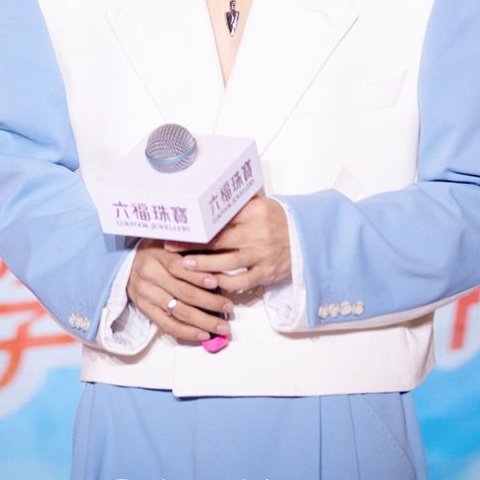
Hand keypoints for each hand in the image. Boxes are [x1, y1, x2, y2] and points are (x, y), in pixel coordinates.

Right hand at [126, 238, 234, 342]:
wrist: (126, 263)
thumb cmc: (155, 251)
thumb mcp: (169, 241)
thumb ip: (190, 249)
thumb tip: (218, 260)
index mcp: (158, 256)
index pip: (178, 268)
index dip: (197, 276)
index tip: (216, 283)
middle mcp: (151, 276)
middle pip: (182, 293)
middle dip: (209, 302)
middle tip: (228, 307)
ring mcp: (147, 295)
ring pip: (178, 312)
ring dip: (203, 321)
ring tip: (221, 326)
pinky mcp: (145, 309)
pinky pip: (167, 325)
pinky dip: (186, 332)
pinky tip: (202, 333)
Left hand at [166, 194, 290, 291]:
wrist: (307, 236)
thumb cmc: (278, 220)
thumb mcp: (260, 205)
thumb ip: (237, 205)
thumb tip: (209, 197)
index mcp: (254, 213)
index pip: (220, 219)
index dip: (198, 225)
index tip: (181, 227)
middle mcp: (257, 233)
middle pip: (218, 240)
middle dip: (192, 245)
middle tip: (172, 247)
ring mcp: (262, 254)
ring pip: (227, 263)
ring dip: (203, 266)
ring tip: (186, 266)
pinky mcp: (267, 272)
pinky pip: (242, 281)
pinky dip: (225, 283)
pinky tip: (211, 282)